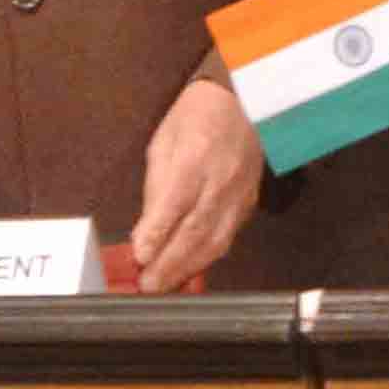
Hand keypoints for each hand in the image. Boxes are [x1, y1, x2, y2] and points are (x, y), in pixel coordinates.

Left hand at [130, 78, 260, 292]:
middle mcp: (221, 179)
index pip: (175, 201)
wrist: (246, 102)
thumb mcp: (163, 144)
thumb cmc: (195, 118)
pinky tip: (191, 271)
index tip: (139, 257)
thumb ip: (156, 188)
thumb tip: (145, 233)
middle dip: (170, 262)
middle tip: (148, 286)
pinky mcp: (249, 203)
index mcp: (195, 156)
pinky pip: (229, 236)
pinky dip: (209, 257)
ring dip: (190, 267)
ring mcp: (240, 193)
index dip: (157, 232)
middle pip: (196, 229)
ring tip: (166, 286)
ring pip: (217, 239)